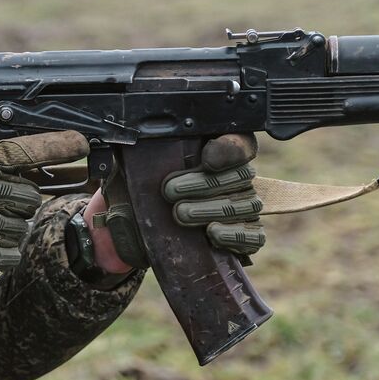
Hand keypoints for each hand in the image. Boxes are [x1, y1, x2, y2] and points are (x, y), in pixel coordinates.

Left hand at [96, 133, 265, 268]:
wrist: (135, 227)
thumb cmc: (140, 189)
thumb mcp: (132, 167)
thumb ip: (133, 152)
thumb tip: (123, 143)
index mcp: (215, 151)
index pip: (240, 142)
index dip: (229, 148)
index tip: (206, 157)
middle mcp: (236, 178)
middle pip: (242, 175)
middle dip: (204, 184)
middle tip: (169, 192)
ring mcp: (243, 207)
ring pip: (246, 204)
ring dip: (212, 208)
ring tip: (179, 214)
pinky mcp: (243, 236)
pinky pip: (254, 235)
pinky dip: (235, 234)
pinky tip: (212, 233)